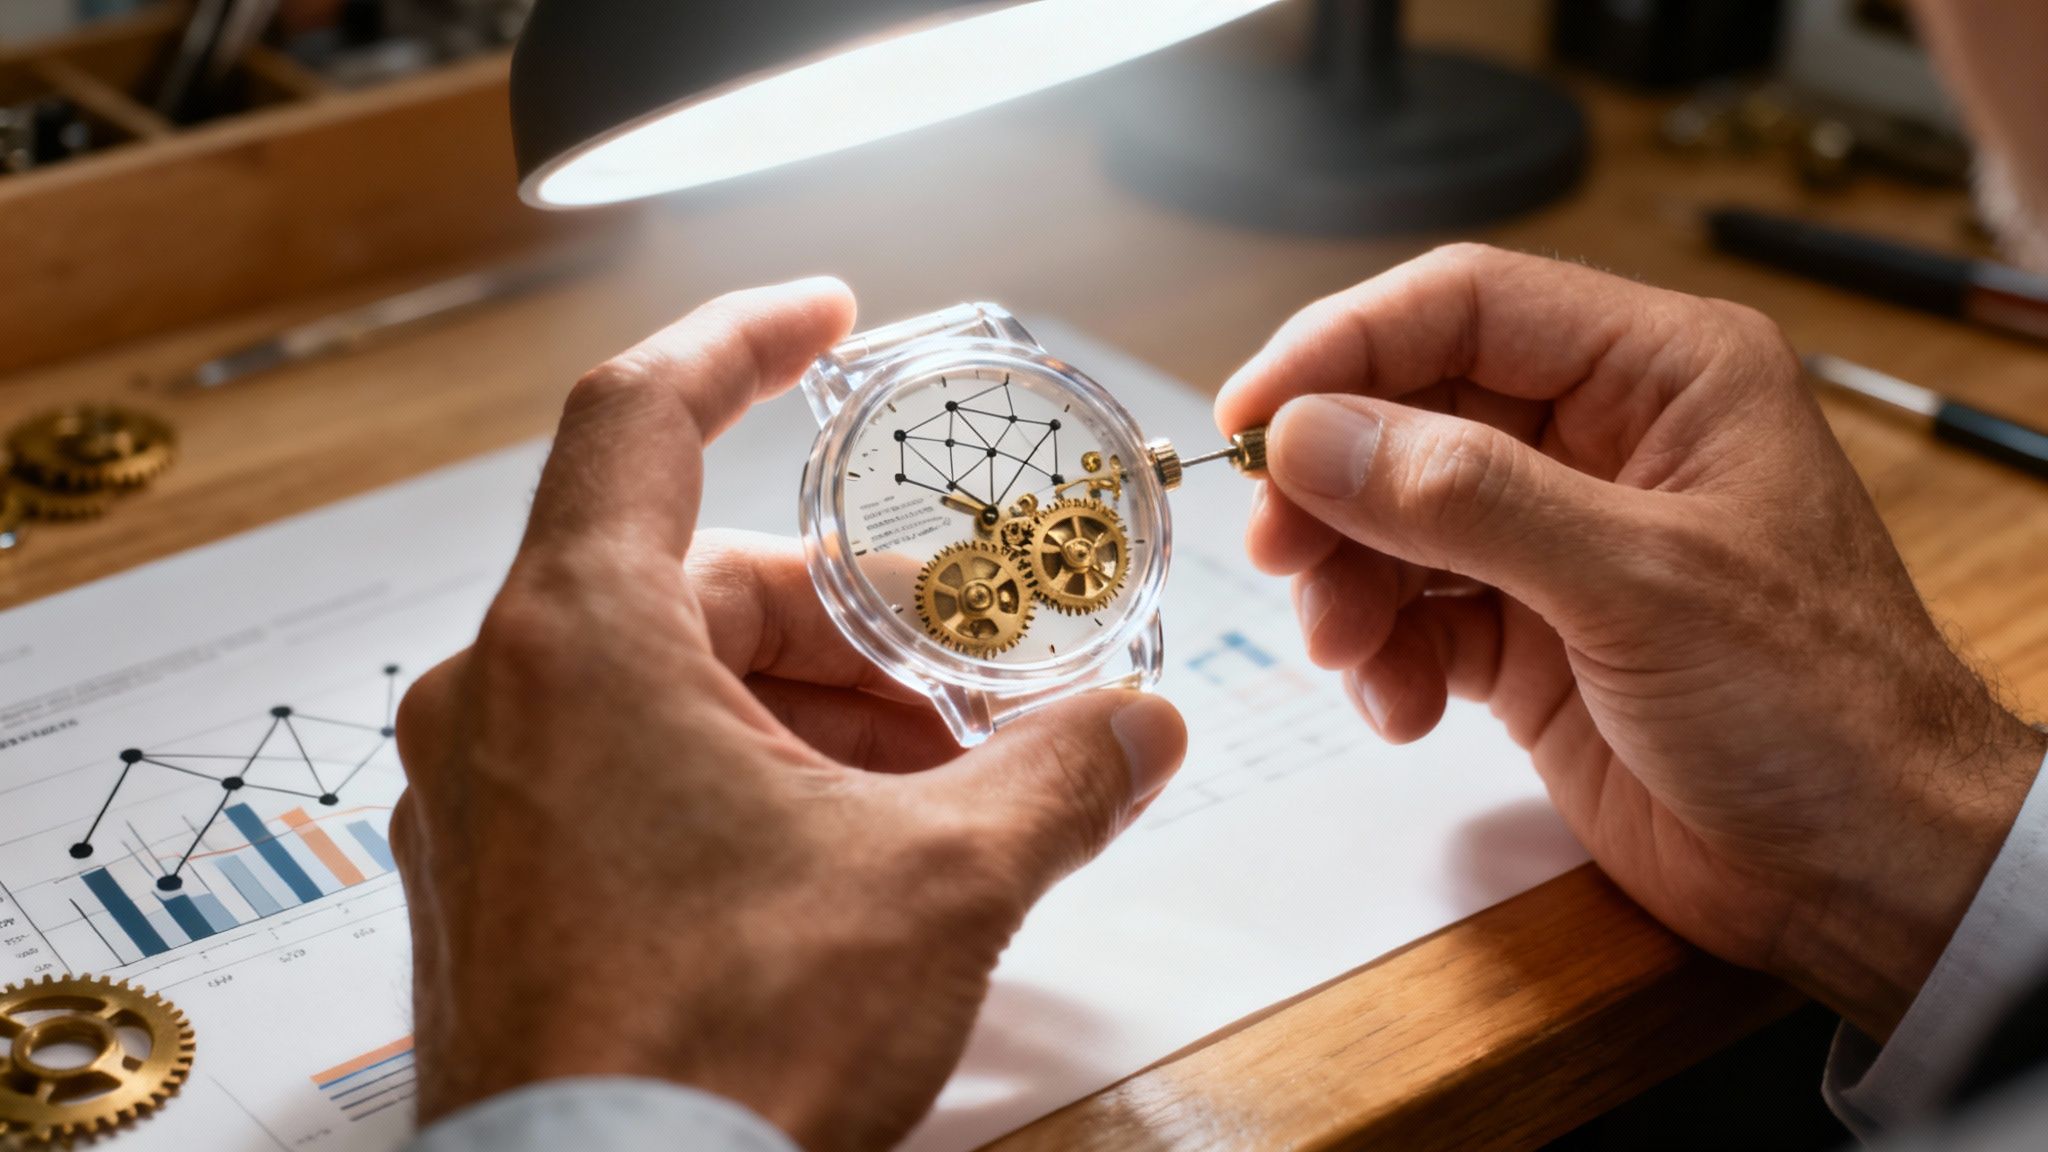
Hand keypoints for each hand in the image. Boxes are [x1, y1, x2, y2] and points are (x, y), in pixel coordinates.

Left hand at [393, 280, 1185, 1148]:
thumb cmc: (718, 1052)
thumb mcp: (937, 883)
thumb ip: (1058, 780)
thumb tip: (1139, 735)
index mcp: (576, 642)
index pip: (639, 413)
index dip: (743, 341)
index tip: (824, 316)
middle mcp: (498, 703)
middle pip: (700, 586)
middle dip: (856, 628)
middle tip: (972, 686)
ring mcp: (484, 804)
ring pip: (668, 692)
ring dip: (812, 718)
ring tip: (934, 793)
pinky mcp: (498, 893)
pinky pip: (628, 778)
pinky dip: (742, 781)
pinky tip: (846, 856)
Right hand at [1217, 244, 2045, 1039]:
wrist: (1866, 874)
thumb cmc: (1820, 708)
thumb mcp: (1637, 582)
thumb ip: (1464, 498)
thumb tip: (1313, 435)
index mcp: (1662, 373)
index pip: (1466, 305)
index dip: (1344, 347)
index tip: (1254, 413)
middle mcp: (1604, 440)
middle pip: (1412, 413)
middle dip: (1335, 485)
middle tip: (1277, 551)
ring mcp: (1562, 540)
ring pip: (1397, 518)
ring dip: (1350, 584)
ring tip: (1349, 653)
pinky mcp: (1532, 635)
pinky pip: (1415, 615)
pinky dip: (1385, 658)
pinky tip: (1405, 709)